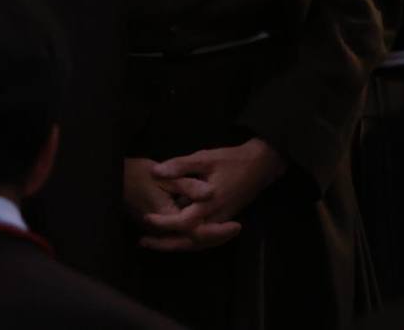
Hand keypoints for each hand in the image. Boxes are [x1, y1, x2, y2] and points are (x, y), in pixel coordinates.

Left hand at [136, 139, 285, 252]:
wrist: (260, 166)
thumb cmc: (231, 160)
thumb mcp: (204, 158)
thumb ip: (180, 166)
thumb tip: (156, 173)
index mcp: (211, 202)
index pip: (186, 222)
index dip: (166, 223)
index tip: (147, 218)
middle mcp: (217, 217)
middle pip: (191, 241)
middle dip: (167, 244)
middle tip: (143, 242)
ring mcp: (222, 221)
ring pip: (198, 243)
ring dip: (175, 245)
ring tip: (151, 242)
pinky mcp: (223, 221)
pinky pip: (205, 238)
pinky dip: (188, 241)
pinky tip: (171, 237)